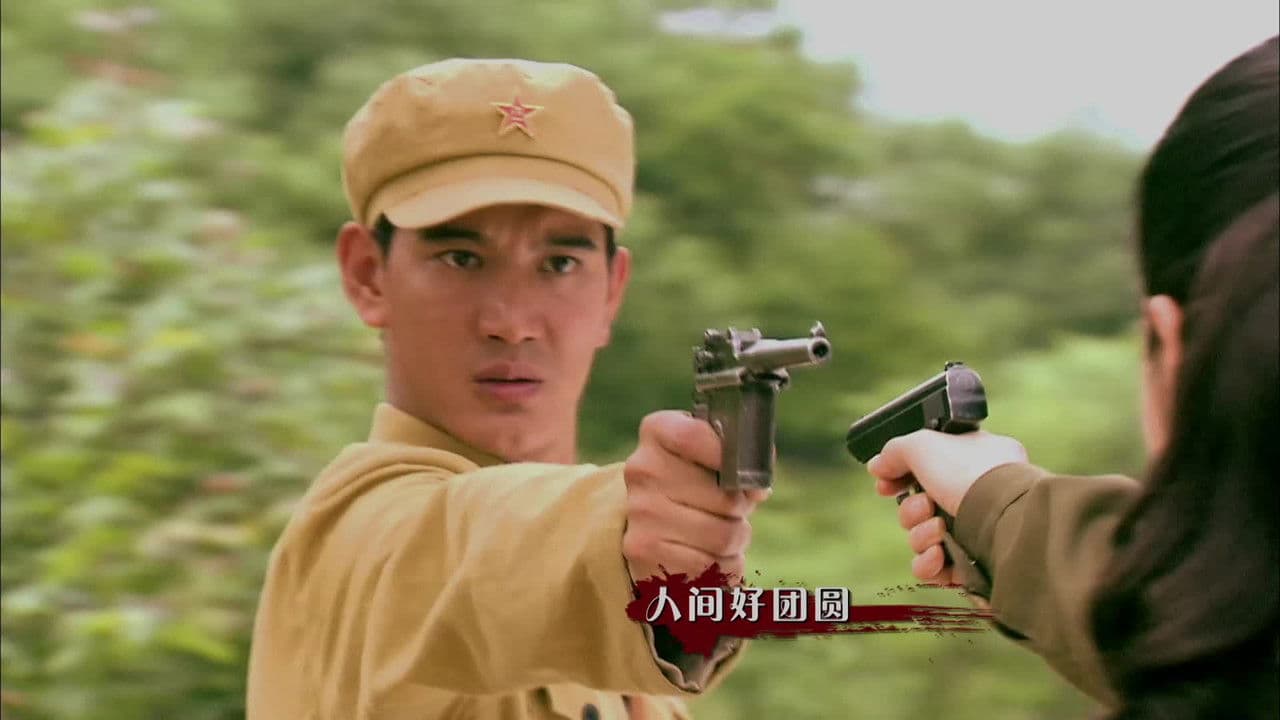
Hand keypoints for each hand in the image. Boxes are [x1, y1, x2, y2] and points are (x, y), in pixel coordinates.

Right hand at [622, 411, 769, 583]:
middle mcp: (643, 469)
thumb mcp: (712, 453)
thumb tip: (759, 487)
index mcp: (658, 432)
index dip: (731, 457)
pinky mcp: (644, 552)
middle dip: (741, 507)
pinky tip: (708, 555)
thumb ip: (742, 456)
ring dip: (736, 538)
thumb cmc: (694, 481)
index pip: (694, 437)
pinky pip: (713, 567)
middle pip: (725, 497)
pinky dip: (724, 566)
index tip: (746, 475)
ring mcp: (640, 512)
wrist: (648, 518)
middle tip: (731, 508)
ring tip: (720, 530)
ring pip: (724, 536)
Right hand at [867, 430, 1026, 582]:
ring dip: (920, 535)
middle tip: (926, 505)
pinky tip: (938, 554)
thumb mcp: (923, 443)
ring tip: (938, 530)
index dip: (900, 476)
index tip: (886, 484)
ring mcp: (976, 531)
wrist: (1005, 520)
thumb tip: (878, 466)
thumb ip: (895, 451)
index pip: (927, 468)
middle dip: (912, 510)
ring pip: (923, 537)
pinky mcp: (972, 565)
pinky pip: (934, 567)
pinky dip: (929, 563)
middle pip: (920, 506)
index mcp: (974, 460)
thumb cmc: (972, 475)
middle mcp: (977, 495)